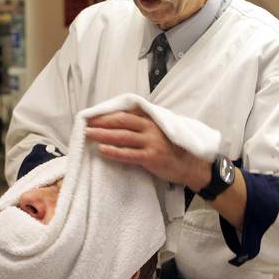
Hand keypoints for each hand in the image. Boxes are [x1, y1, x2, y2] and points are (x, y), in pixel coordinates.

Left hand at [85, 109, 211, 188]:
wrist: (192, 165)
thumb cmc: (174, 148)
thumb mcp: (161, 130)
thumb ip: (145, 125)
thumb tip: (121, 123)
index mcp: (152, 120)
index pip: (126, 113)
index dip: (108, 114)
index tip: (93, 115)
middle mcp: (151, 128)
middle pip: (121, 121)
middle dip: (102, 121)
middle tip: (86, 123)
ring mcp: (151, 142)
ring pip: (122, 136)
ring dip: (103, 134)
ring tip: (88, 134)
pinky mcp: (151, 157)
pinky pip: (128, 154)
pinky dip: (114, 152)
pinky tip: (102, 150)